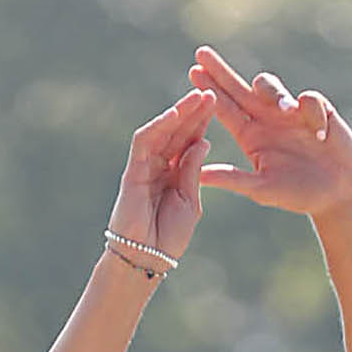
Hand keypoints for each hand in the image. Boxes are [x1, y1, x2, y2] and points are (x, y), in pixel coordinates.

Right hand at [108, 88, 217, 264]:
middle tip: (211, 91)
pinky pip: (144, 142)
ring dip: (180, 113)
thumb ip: (194, 171)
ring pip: (162, 132)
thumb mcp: (190, 201)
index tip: (219, 105)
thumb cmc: (169, 238)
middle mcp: (160, 167)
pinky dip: (159, 126)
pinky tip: (175, 114)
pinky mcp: (133, 171)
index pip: (190, 142)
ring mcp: (145, 167)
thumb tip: (203, 141)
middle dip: (194, 112)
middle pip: (178, 132)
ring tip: (198, 96)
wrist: (146, 260)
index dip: (203, 123)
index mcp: (176, 175)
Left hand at [187, 45, 351, 220]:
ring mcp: (290, 112)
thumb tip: (200, 176)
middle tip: (201, 53)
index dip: (210, 91)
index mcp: (251, 137)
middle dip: (221, 71)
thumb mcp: (262, 189)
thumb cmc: (298, 195)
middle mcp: (266, 120)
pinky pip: (309, 99)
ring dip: (276, 94)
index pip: (225, 109)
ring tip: (289, 112)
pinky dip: (312, 114)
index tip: (193, 72)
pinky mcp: (315, 109)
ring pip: (272, 87)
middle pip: (239, 88)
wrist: (338, 193)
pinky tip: (320, 135)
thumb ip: (234, 179)